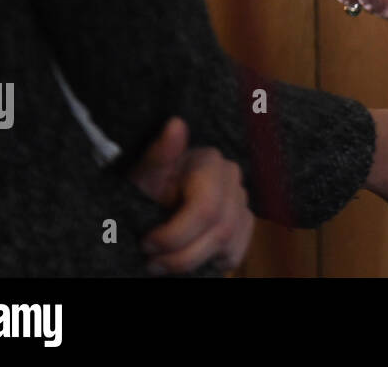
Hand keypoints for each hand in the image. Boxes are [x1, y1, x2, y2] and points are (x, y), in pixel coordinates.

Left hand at [127, 117, 254, 274]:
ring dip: (192, 261)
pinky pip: (237, 252)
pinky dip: (211, 260)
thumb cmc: (146, 186)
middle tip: (152, 261)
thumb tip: (176, 124)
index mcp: (210, 162)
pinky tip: (188, 255)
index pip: (206, 209)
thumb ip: (158, 153)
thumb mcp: (142, 174)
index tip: (146, 243)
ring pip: (228, 245)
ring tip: (163, 263)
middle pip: (220, 231)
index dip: (175, 235)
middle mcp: (232, 178)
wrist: (151, 199)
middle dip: (182, 254)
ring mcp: (242, 200)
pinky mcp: (245, 222)